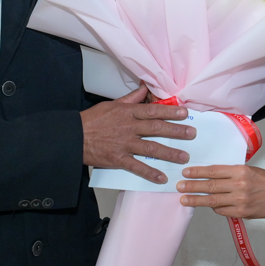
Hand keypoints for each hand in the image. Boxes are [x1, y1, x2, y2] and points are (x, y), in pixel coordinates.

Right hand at [80, 85, 194, 183]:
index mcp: (127, 113)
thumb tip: (145, 88)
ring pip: (150, 148)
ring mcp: (124, 144)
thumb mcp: (111, 104)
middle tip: (192, 134)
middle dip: (176, 131)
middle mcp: (128, 128)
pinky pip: (136, 167)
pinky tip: (162, 177)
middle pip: (156, 128)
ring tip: (184, 157)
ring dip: (169, 153)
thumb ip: (131, 99)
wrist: (73, 137)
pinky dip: (149, 173)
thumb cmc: (92, 120)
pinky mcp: (117, 159)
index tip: (185, 114)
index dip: (170, 112)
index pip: (152, 111)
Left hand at [177, 165, 264, 218]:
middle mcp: (238, 185)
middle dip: (192, 186)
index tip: (186, 173)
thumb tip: (210, 176)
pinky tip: (208, 205)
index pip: (214, 171)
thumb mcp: (248, 170)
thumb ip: (230, 173)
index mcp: (240, 171)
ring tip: (184, 199)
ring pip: (213, 201)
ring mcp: (239, 200)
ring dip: (196, 200)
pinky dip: (214, 208)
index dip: (198, 172)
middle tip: (179, 187)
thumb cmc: (264, 180)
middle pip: (210, 186)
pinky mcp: (241, 212)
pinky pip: (222, 211)